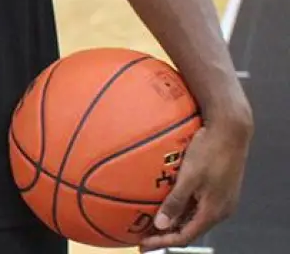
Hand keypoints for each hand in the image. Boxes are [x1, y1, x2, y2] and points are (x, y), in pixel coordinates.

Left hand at [139, 112, 251, 250]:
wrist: (230, 129)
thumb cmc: (209, 150)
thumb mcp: (189, 177)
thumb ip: (175, 202)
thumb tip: (160, 225)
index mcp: (214, 211)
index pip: (185, 236)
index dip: (162, 242)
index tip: (142, 245)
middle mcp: (220, 209)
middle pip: (189, 229)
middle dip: (166, 234)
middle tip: (142, 236)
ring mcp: (220, 199)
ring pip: (193, 217)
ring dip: (173, 221)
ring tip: (150, 222)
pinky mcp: (218, 188)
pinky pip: (196, 204)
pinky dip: (180, 208)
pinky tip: (165, 202)